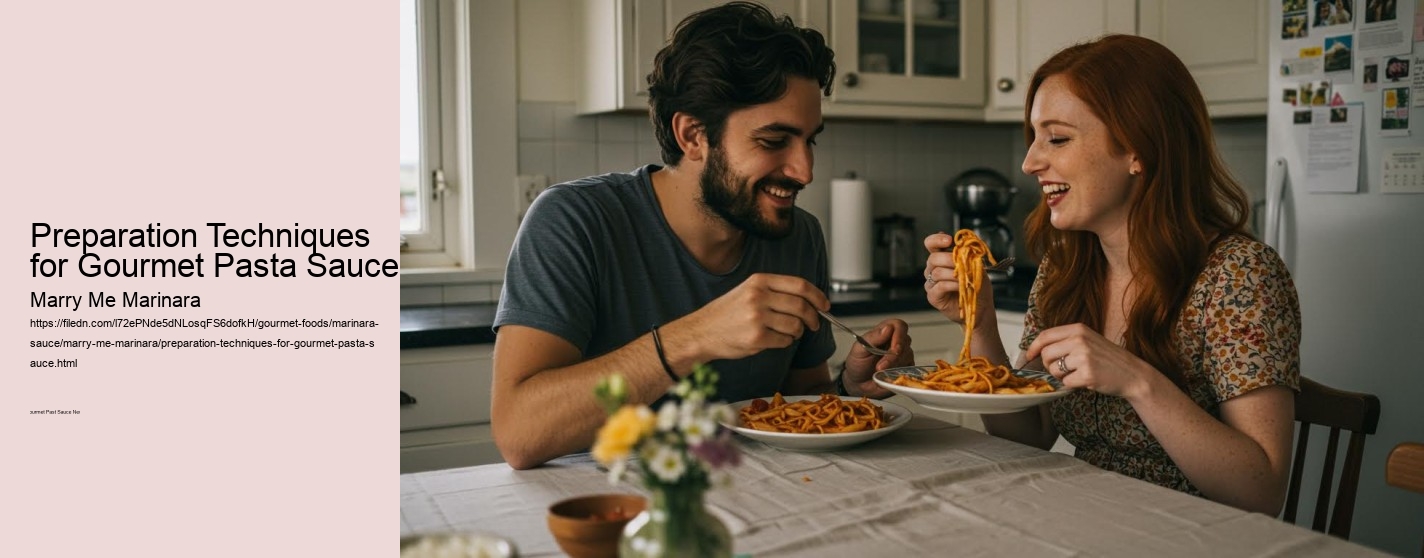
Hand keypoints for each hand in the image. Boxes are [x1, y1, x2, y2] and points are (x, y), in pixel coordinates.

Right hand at [670, 273, 826, 362]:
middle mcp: (758, 297)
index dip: (817, 295)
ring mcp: (757, 317)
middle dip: (813, 318)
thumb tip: (809, 299)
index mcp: (759, 281)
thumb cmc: (726, 313)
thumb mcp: (748, 290)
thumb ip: (775, 291)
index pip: (799, 285)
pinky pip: (784, 341)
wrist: (701, 332)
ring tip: (787, 333)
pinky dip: (784, 343)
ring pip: (795, 325)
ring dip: (797, 332)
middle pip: (801, 306)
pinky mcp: (756, 338)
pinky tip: (773, 340)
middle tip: (814, 324)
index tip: (825, 304)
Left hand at [842, 319, 913, 396]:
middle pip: (905, 342)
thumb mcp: (859, 349)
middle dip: (893, 356)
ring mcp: (902, 355)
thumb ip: (873, 337)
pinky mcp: (905, 368)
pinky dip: (899, 374)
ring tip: (879, 372)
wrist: (858, 382)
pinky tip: (888, 376)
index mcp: (884, 331)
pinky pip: (909, 370)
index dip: (899, 336)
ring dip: (894, 366)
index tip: (894, 349)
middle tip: (880, 367)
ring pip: (908, 357)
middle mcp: (896, 341)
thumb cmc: (857, 363)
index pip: (899, 325)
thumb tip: (888, 328)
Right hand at [922, 231, 994, 324]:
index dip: (936, 240)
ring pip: (936, 272)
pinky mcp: (933, 296)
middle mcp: (933, 269)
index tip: (949, 240)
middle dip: (949, 259)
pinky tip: (960, 286)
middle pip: (933, 258)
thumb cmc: (977, 285)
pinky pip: (939, 286)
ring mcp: (931, 283)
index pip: (931, 244)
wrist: (980, 307)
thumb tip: (963, 245)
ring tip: (965, 278)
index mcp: (941, 258)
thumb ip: (968, 255)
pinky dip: (951, 285)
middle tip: (962, 263)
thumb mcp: (976, 266)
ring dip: (953, 274)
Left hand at [1023, 323, 1154, 398]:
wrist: (1133, 374)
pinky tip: (1086, 380)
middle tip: (1064, 370)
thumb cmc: (1108, 359)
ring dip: (1062, 376)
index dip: (1033, 347)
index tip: (1029, 356)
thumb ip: (1065, 341)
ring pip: (1054, 370)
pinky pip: (1066, 382)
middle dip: (1049, 366)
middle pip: (1046, 355)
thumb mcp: (1088, 340)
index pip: (1045, 336)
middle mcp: (1079, 340)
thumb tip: (1037, 351)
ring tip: (1079, 373)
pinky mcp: (1087, 374)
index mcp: (1078, 329)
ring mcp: (1083, 357)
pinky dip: (1073, 385)